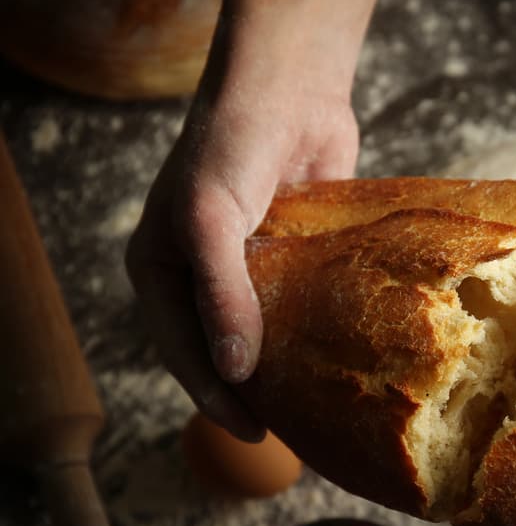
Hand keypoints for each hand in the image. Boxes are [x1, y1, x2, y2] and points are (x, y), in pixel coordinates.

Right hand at [126, 0, 373, 440]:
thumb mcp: (208, 220)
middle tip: (291, 432)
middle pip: (224, 350)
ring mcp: (252, 266)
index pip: (183, 353)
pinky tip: (344, 357)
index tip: (255, 434)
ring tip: (319, 406)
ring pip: (268, 331)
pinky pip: (305, 303)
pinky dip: (320, 330)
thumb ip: (220, 294)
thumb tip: (236, 372)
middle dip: (252, 392)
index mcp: (163, 272)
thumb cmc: (231, 147)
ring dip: (289, 366)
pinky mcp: (297, 254)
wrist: (288, 91)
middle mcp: (204, 275)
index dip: (215, 398)